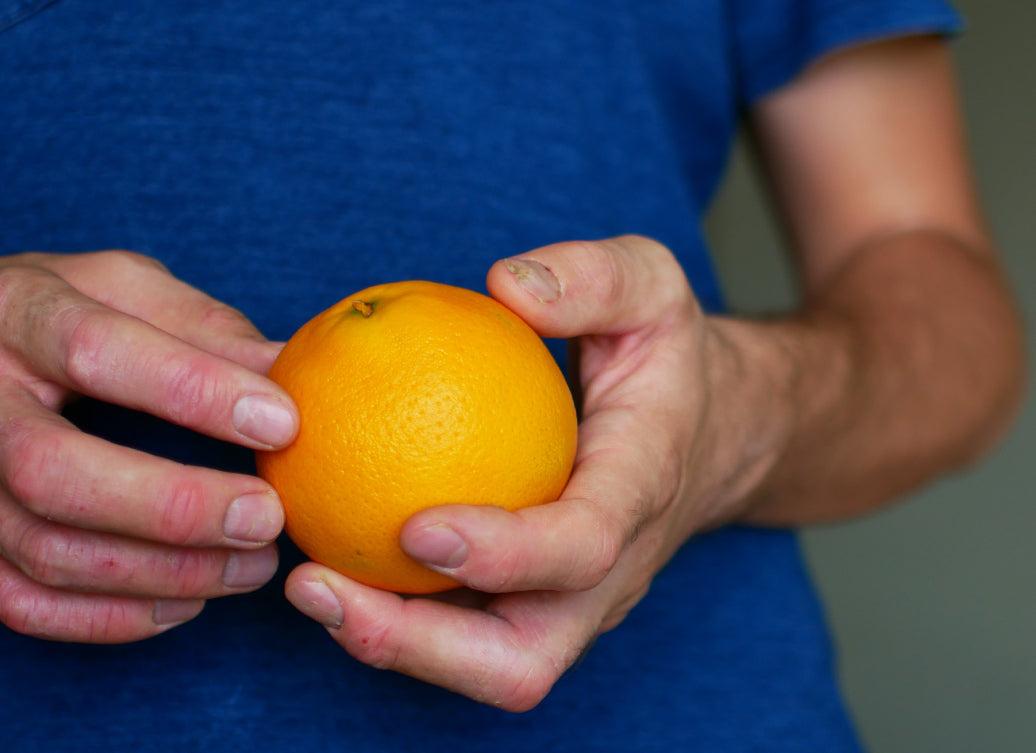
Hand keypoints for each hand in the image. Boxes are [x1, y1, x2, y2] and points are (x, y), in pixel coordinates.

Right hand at [0, 251, 298, 642]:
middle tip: (267, 518)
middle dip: (172, 506)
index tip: (283, 423)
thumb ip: (202, 328)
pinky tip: (187, 601)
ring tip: (252, 566)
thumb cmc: (66, 311)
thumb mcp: (126, 289)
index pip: (97, 351)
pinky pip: (22, 602)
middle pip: (53, 472)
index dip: (194, 389)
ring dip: (162, 572)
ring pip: (43, 550)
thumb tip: (293, 371)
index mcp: (21, 314)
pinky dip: (110, 617)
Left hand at [285, 236, 767, 709]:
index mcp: (640, 490)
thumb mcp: (653, 285)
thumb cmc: (664, 358)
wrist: (705, 435)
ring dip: (387, 641)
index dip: (506, 553)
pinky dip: (392, 609)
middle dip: (417, 647)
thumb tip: (508, 284)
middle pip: (522, 660)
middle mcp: (609, 572)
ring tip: (303, 581)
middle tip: (318, 587)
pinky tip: (326, 552)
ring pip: (481, 664)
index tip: (416, 527)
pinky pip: (462, 626)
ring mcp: (571, 600)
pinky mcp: (535, 602)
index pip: (583, 545)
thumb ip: (595, 276)